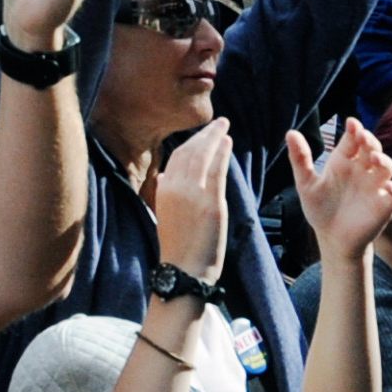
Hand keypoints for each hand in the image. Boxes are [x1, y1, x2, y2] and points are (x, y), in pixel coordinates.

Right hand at [151, 117, 235, 282]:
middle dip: (204, 134)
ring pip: (203, 156)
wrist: (184, 269)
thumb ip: (166, 193)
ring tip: (223, 126)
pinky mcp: (211, 203)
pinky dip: (222, 154)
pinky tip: (227, 143)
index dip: (190, 143)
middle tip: (217, 122)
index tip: (202, 135)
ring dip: (214, 138)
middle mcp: (176, 187)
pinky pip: (217, 171)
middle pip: (190, 151)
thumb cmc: (177, 246)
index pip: (177, 157)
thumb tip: (164, 176)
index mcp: (164, 190)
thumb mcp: (165, 215)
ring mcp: (193, 194)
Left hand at [286, 117, 391, 262]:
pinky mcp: (386, 204)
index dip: (354, 130)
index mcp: (343, 161)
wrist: (332, 238)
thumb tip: (290, 132)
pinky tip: (389, 188)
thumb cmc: (320, 208)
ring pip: (387, 167)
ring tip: (373, 158)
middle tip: (362, 136)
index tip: (351, 123)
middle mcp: (362, 169)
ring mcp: (375, 186)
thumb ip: (300, 159)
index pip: (352, 140)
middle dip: (370, 141)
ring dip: (383, 160)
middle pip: (372, 148)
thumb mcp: (306, 183)